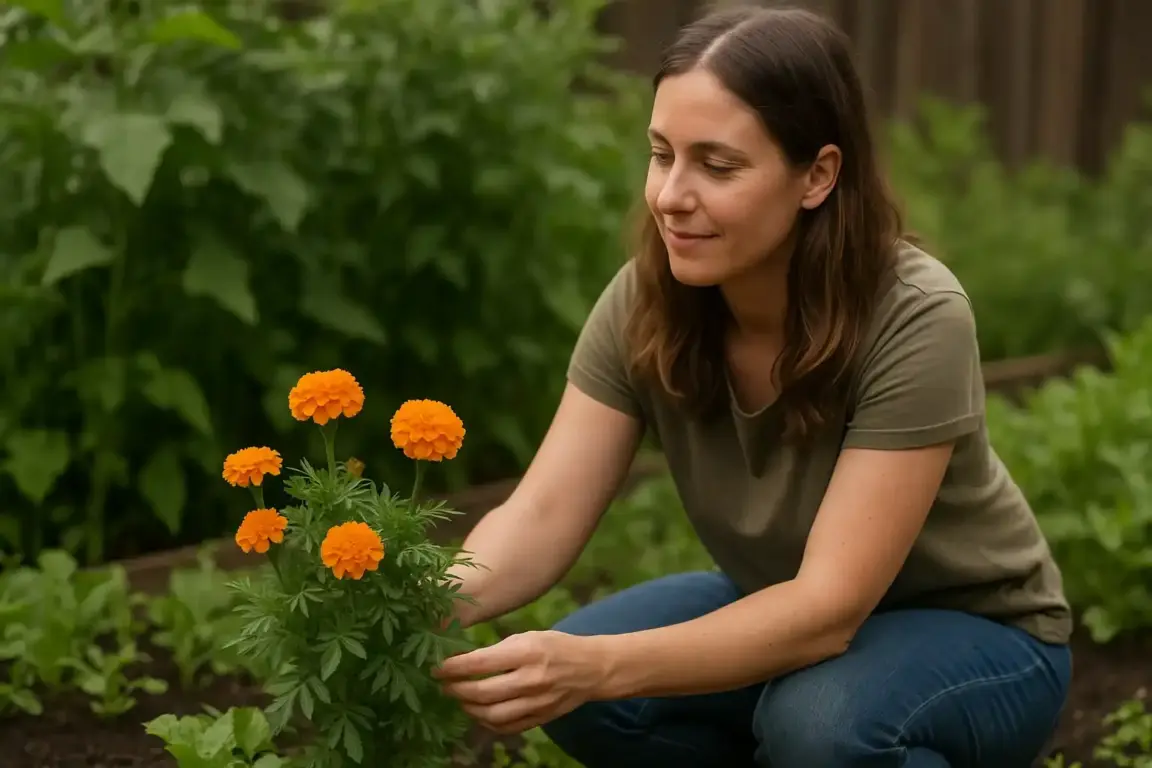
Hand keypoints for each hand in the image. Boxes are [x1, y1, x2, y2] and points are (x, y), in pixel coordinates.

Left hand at [433, 630, 607, 734]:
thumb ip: (498, 650)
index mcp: (527, 651)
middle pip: (482, 692)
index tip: (437, 667)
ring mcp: (536, 702)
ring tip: (460, 699)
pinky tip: (479, 713)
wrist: (591, 668)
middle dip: (456, 690)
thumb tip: (463, 661)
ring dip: (468, 708)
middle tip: (445, 684)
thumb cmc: (555, 646)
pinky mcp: (540, 718)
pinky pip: (506, 727)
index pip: (480, 663)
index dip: (453, 667)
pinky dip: (487, 723)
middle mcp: (531, 679)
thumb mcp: (528, 636)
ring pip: (491, 715)